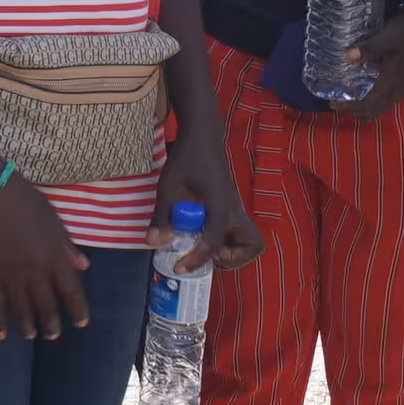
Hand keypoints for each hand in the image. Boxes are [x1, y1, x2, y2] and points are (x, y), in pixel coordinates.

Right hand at [0, 166, 89, 340]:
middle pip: (46, 306)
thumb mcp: (55, 222)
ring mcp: (11, 276)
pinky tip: (0, 336)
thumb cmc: (27, 202)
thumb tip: (84, 265)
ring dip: (27, 327)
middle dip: (51, 324)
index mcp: (55, 257)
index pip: (71, 291)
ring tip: (31, 336)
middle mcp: (35, 272)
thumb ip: (68, 247)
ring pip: (21, 310)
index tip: (81, 323)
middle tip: (53, 336)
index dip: (77, 310)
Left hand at [156, 147, 263, 273]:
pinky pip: (236, 231)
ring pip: (248, 240)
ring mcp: (235, 207)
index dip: (196, 260)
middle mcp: (234, 209)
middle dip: (232, 259)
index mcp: (220, 205)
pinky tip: (201, 234)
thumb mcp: (168, 187)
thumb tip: (153, 242)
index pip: (214, 242)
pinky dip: (225, 240)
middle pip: (251, 245)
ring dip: (231, 251)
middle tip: (205, 256)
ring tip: (204, 248)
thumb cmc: (186, 157)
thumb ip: (163, 216)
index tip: (178, 268)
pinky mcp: (231, 206)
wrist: (202, 136)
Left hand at [325, 8, 403, 125]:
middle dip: (353, 112)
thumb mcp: (384, 39)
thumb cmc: (401, 34)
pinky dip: (372, 105)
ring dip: (363, 110)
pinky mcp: (402, 85)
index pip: (368, 104)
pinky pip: (385, 103)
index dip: (350, 107)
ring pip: (380, 109)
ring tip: (346, 103)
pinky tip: (363, 96)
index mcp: (391, 81)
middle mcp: (397, 90)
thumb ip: (367, 49)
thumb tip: (347, 57)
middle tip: (336, 105)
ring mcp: (401, 89)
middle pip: (373, 111)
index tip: (333, 103)